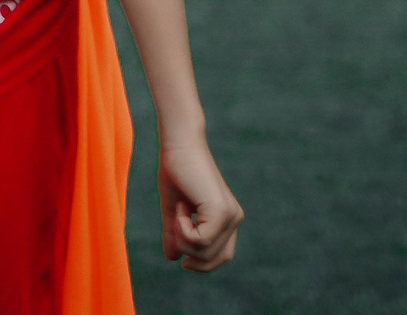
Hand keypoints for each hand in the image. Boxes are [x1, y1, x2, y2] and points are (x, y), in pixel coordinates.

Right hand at [157, 134, 241, 270]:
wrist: (179, 145)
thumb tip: (173, 258)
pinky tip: (180, 207)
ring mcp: (230, 215)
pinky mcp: (220, 211)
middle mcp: (234, 218)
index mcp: (227, 218)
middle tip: (176, 221)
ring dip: (183, 237)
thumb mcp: (174, 212)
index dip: (200, 262)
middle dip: (187, 251)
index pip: (221, 257)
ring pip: (205, 252)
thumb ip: (176, 235)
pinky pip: (201, 241)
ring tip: (178, 209)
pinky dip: (183, 230)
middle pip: (212, 259)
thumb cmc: (175, 172)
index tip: (179, 251)